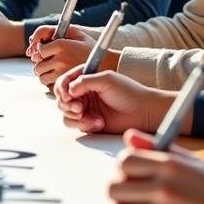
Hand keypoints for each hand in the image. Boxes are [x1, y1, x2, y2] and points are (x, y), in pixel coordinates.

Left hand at [27, 25, 105, 85]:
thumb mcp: (74, 32)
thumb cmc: (90, 47)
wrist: (108, 63)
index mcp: (61, 45)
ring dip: (45, 74)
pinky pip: (49, 86)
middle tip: (50, 62)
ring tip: (55, 71)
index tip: (46, 52)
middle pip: (37, 65)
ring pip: (41, 77)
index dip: (41, 51)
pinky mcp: (67, 85)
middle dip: (41, 64)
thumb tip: (33, 39)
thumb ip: (51, 30)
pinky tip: (60, 78)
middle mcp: (60, 59)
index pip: (39, 50)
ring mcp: (63, 73)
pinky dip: (52, 84)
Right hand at [54, 69, 175, 134]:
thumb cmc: (129, 93)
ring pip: (65, 113)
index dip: (62, 87)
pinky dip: (84, 124)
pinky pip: (75, 125)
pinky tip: (98, 123)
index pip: (64, 81)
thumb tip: (69, 89)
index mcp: (86, 79)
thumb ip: (85, 80)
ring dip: (75, 116)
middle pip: (60, 98)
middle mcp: (83, 93)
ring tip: (89, 116)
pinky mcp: (88, 122)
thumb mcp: (106, 79)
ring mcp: (85, 108)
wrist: (143, 113)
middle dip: (67, 104)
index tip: (69, 94)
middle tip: (79, 107)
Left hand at [108, 129, 203, 203]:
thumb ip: (157, 148)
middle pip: (114, 188)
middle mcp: (164, 189)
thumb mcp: (191, 161)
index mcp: (170, 165)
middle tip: (133, 191)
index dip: (124, 167)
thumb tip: (129, 137)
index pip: (124, 162)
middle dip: (120, 189)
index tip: (133, 171)